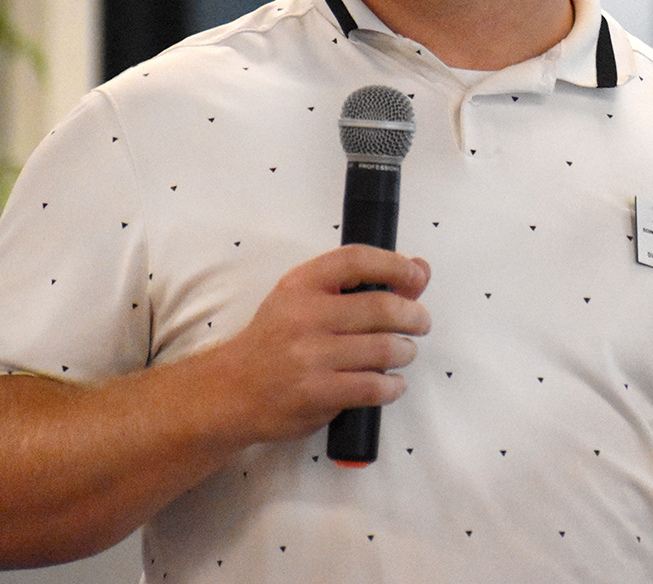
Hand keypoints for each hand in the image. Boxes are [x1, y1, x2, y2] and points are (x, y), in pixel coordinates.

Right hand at [206, 245, 431, 444]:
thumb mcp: (305, 300)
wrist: (230, 390)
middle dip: (414, 315)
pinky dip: (393, 386)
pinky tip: (391, 383)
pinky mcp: (317, 393)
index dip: (396, 264)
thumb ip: (360, 284)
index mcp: (301, 284)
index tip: (416, 276)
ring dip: (406, 352)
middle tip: (421, 323)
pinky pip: (374, 386)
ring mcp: (310, 356)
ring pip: (384, 348)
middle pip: (382, 306)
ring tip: (404, 353)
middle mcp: (305, 316)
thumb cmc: (275, 341)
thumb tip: (421, 270)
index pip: (357, 260)